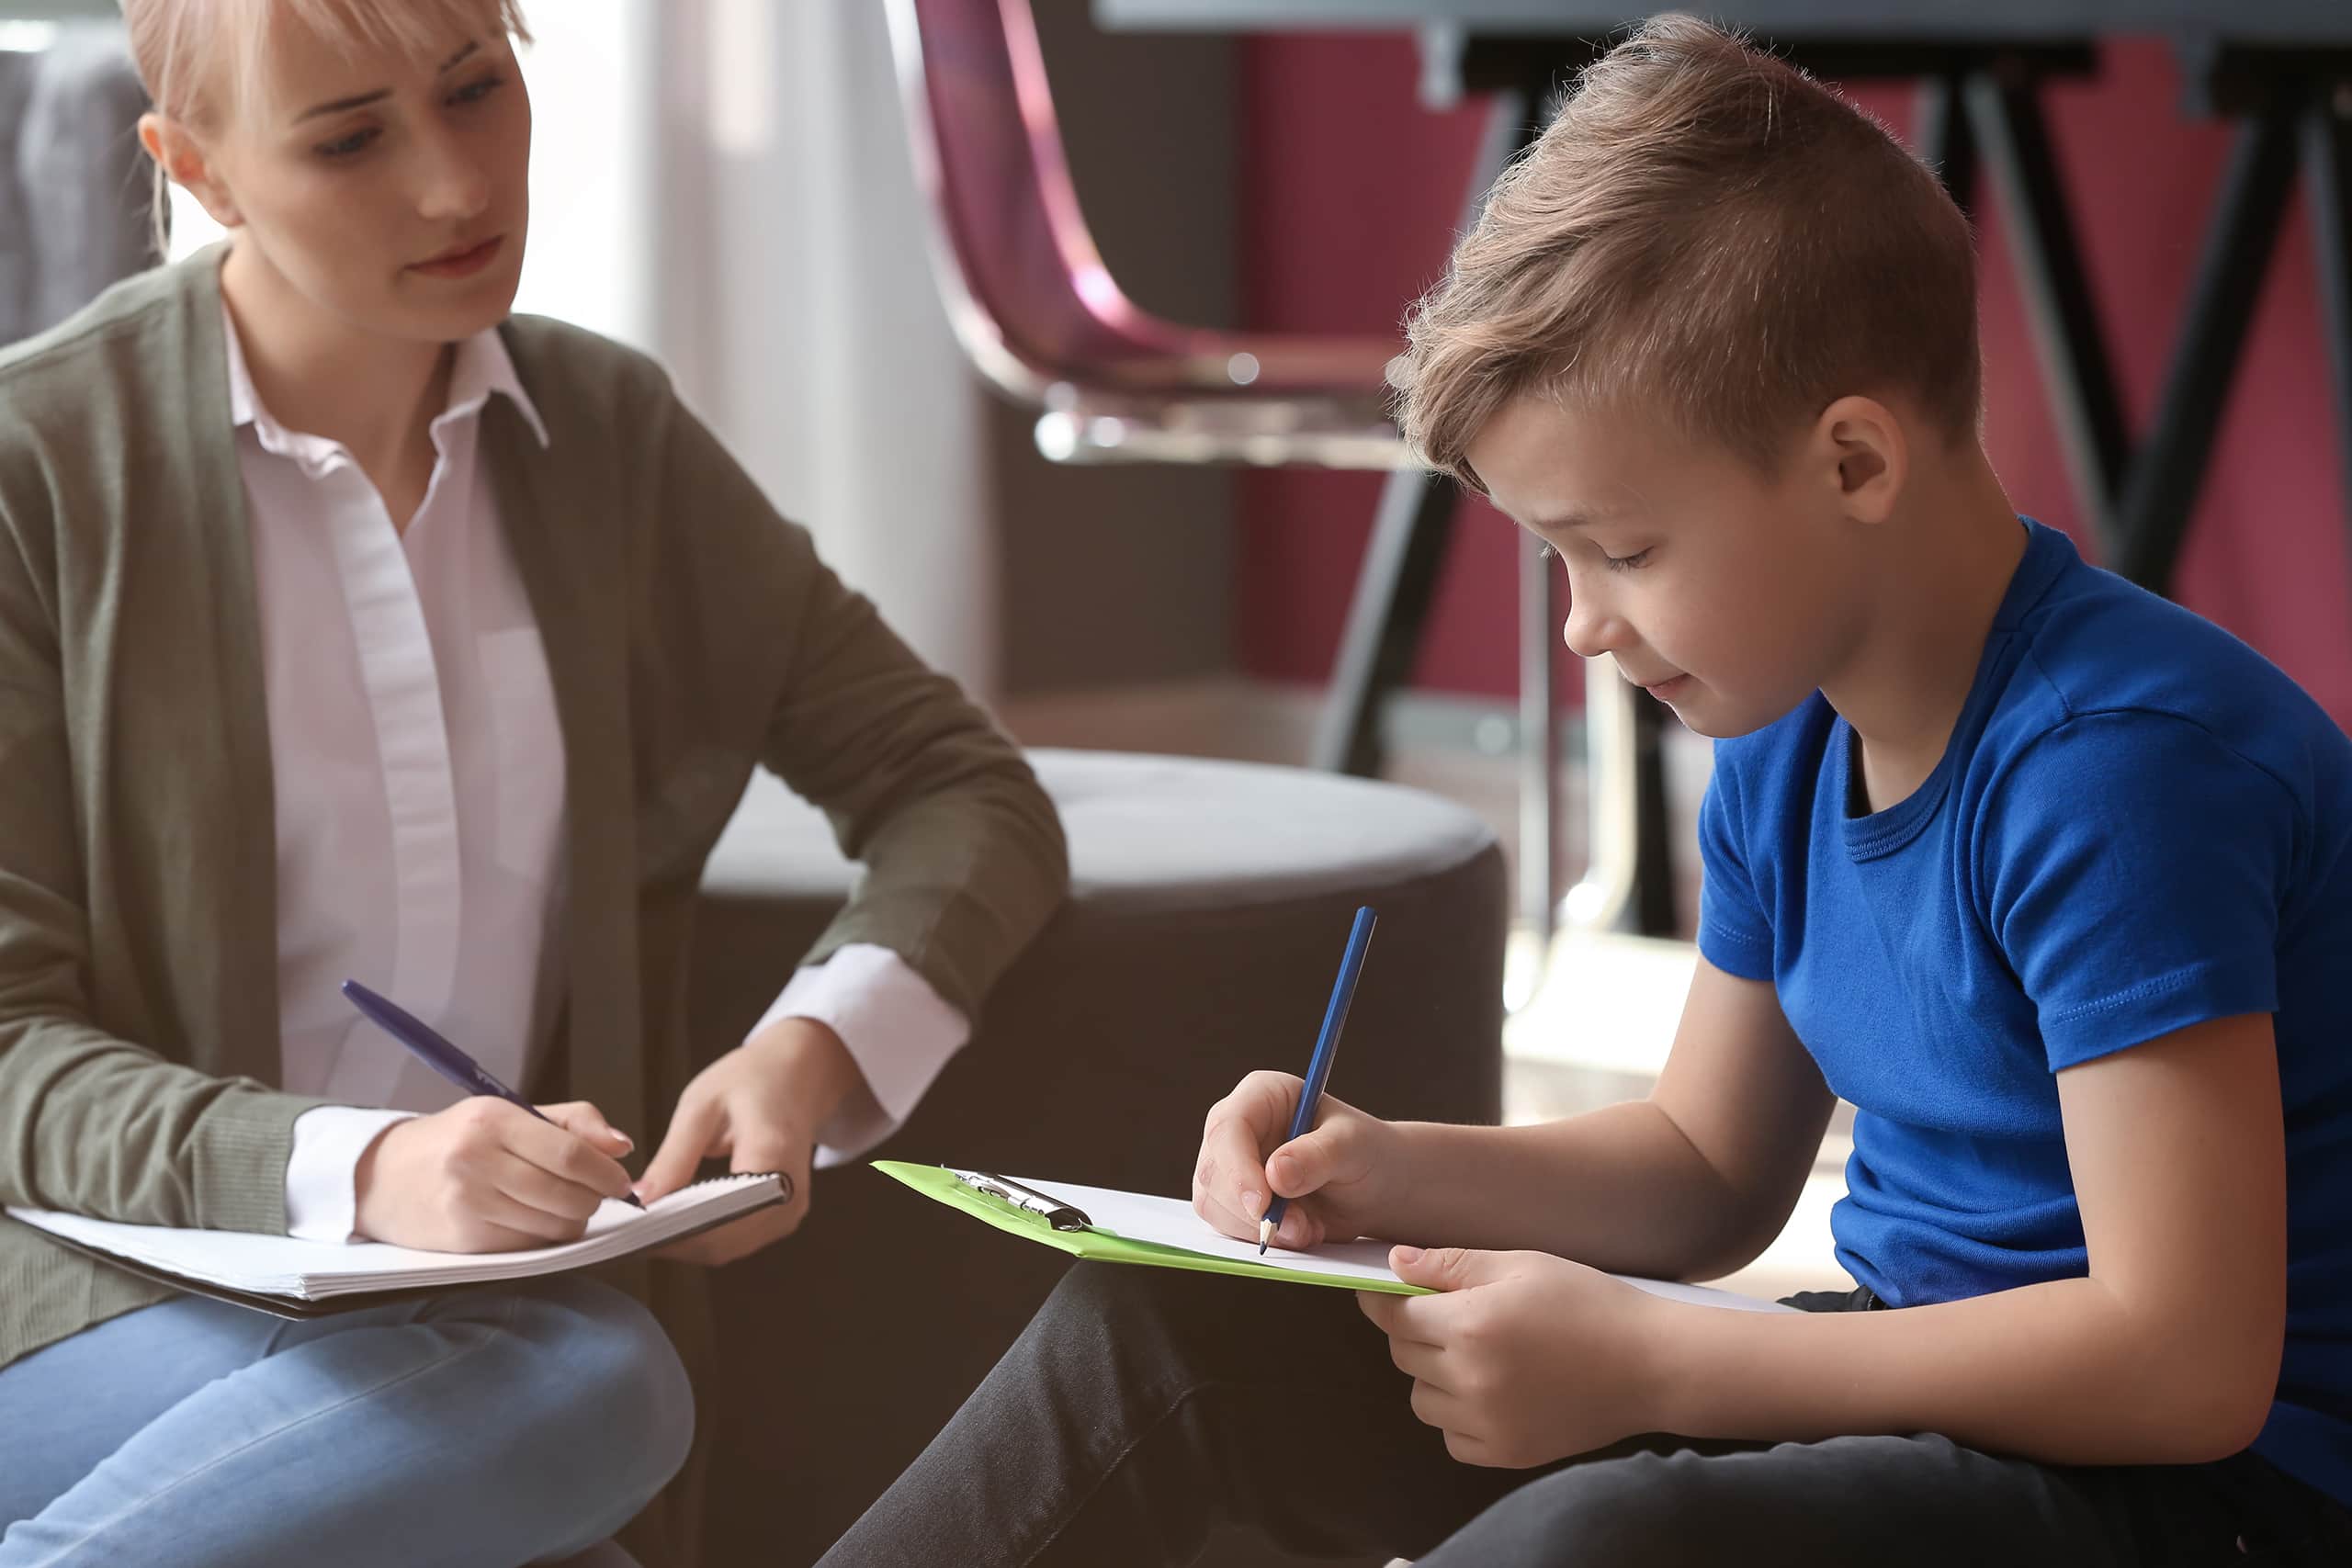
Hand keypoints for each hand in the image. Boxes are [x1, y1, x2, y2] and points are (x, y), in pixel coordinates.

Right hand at [353, 1099, 636, 1251]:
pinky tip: (533, 1222)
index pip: (569, 1153)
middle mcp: (476, 1160)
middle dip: (593, 1201)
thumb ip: (572, 1122)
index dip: (605, 1173)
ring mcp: (467, 1203)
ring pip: (552, 1226)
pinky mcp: (463, 1239)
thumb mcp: (508, 1115)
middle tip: (595, 1196)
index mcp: (492, 1120)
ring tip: (564, 1207)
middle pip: (566, 1194)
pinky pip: (527, 1247)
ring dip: (572, 1222)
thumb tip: (622, 1146)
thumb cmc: (458, 1141)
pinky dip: (543, 1238)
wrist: (382, 1177)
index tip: (620, 1182)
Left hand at [635, 1016, 859, 1264]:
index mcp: (772, 1157)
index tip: (631, 1229)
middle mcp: (788, 1193)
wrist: (800, 1074)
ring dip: (685, 1242)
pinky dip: (704, 1236)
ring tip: (646, 1225)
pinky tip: (676, 1220)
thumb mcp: (701, 1105)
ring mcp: (789, 1209)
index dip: (672, 1231)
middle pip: (721, 1243)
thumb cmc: (752, 1079)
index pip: (718, 1218)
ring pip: (727, 1248)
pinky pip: (737, 1239)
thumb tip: (641, 1202)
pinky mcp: (783, 1215)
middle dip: (671, 1240)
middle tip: (627, 1229)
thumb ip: (673, 1157)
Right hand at [1192, 1069, 1400, 1250]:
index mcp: (1262, 1095)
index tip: (1263, 1204)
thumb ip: (1317, 1156)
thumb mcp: (1352, 1147)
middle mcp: (1236, 1127)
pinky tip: (1299, 1231)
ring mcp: (1228, 1164)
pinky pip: (1226, 1226)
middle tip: (1299, 1227)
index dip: (1237, 1167)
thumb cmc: (1364, 1152)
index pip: (1227, 1126)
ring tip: (1309, 1227)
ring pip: (1213, 1202)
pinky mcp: (1230, 1199)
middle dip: (1252, 1209)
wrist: (1372, 1186)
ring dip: (1259, 1227)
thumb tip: (1276, 1174)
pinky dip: (1262, 1237)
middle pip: (1213, 1169)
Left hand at [1357, 1246, 1671, 1467]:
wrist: (1650, 1364)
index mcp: (1471, 1325)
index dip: (1384, 1300)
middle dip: (1416, 1333)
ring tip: (1479, 1356)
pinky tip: (1494, 1391)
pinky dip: (1460, 1416)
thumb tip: (1394, 1263)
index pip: (1395, 1315)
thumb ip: (1452, 1265)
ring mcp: (1487, 1423)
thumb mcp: (1522, 1266)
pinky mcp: (1505, 1454)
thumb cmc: (1589, 1303)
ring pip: (1422, 1399)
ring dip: (1434, 1376)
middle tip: (1452, 1317)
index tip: (1385, 1294)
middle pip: (1404, 1356)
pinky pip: (1452, 1437)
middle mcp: (1470, 1379)